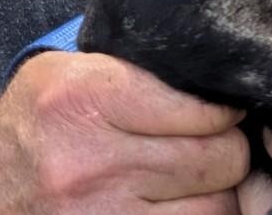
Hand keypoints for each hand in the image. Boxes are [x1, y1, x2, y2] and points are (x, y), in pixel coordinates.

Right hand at [0, 51, 248, 213]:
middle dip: (226, 149)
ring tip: (195, 180)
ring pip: (216, 207)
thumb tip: (222, 79)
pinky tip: (176, 205)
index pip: (206, 111)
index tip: (221, 112)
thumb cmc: (45, 123)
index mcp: (86, 98)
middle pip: (220, 159)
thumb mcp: (78, 74)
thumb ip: (146, 70)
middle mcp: (89, 163)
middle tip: (212, 145)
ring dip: (215, 193)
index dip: (224, 112)